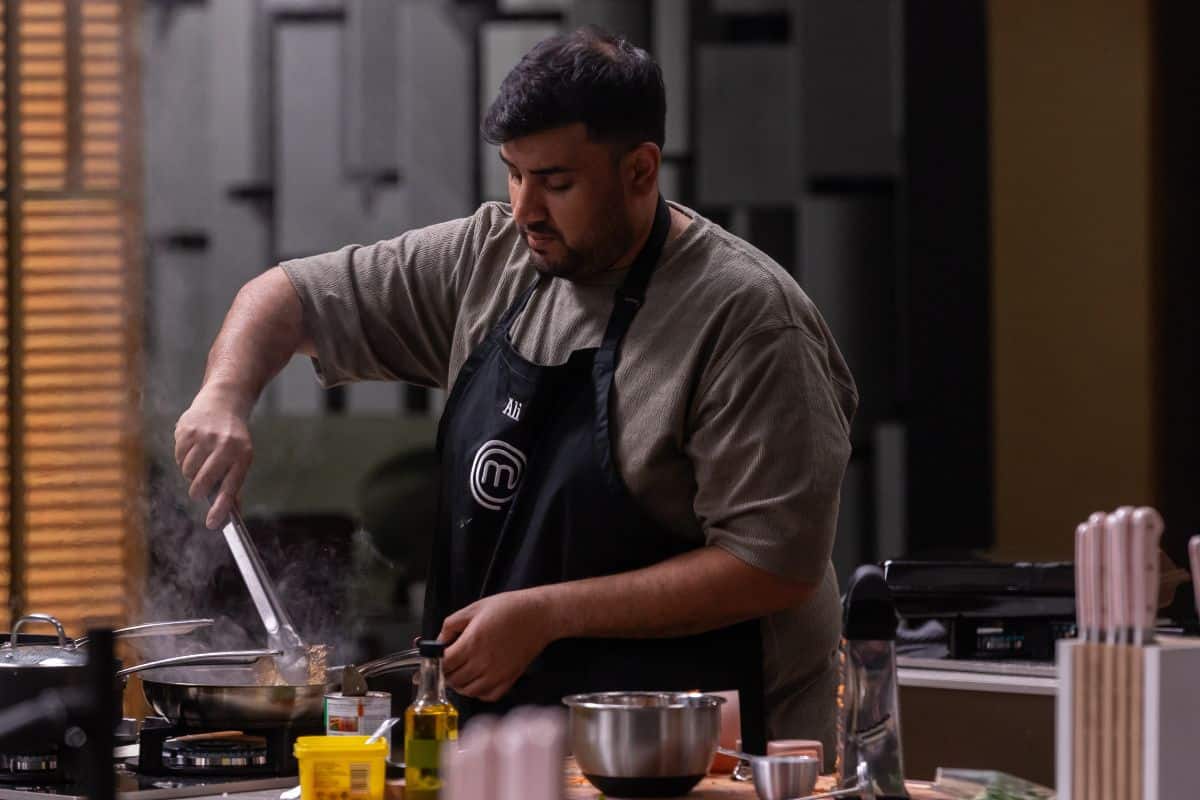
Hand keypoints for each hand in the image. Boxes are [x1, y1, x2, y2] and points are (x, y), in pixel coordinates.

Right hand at [174, 384, 253, 528]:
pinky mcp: (188, 430)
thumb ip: (233, 485)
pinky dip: (182, 457)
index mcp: (242, 456)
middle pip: (202, 482)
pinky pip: (178, 456)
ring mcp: (205, 437)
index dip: (220, 508)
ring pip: (187, 470)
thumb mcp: (241, 458)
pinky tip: (193, 446)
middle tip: (198, 490)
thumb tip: (231, 516)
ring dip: (190, 472)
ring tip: (199, 460)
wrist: (223, 401)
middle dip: (197, 491)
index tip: (212, 524)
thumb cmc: (233, 438)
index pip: (230, 488)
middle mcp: (225, 446)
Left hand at [438, 589, 558, 702]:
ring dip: (460, 684)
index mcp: (472, 643)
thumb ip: (451, 625)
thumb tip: (439, 641)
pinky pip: (487, 696)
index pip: (444, 664)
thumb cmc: (509, 608)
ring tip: (462, 670)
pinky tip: (478, 679)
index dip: (436, 661)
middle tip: (448, 662)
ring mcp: (497, 674)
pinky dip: (478, 692)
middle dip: (446, 672)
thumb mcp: (474, 608)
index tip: (436, 657)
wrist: (539, 615)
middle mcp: (483, 663)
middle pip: (453, 680)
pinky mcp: (509, 680)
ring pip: (467, 691)